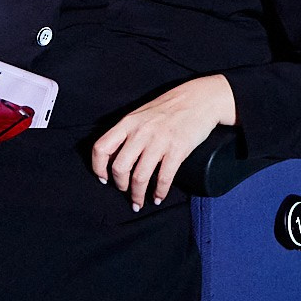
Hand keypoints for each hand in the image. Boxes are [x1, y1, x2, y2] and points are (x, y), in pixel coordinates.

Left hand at [89, 75, 235, 209]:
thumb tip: (117, 155)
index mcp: (128, 122)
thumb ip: (130, 131)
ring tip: (140, 202)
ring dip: (138, 195)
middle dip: (120, 186)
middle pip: (119, 167)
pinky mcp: (177, 149)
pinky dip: (159, 192)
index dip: (98, 168)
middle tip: (126, 192)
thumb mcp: (143, 114)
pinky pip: (164, 178)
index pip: (102, 147)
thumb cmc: (171, 106)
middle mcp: (140, 132)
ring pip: (139, 177)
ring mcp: (159, 141)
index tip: (103, 179)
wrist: (201, 98)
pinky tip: (158, 197)